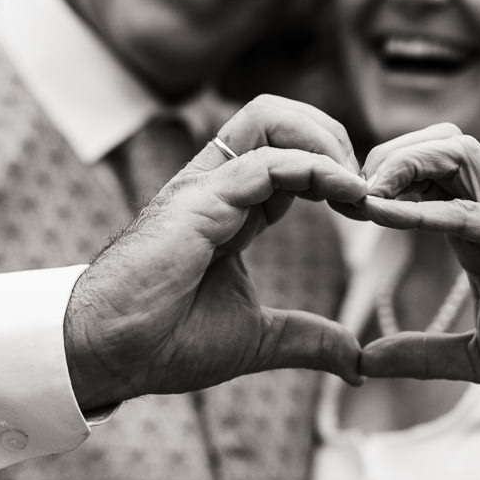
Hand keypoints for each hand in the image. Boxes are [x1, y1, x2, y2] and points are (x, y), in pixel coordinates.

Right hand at [65, 96, 368, 408]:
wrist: (109, 354)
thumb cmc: (162, 342)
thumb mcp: (258, 340)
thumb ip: (308, 339)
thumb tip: (356, 362)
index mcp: (230, 209)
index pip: (289, 158)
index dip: (335, 173)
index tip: (370, 212)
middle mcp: (216, 186)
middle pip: (278, 117)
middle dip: (333, 136)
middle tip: (365, 190)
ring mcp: (205, 188)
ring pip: (270, 117)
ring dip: (326, 140)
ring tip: (357, 187)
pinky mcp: (198, 201)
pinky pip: (266, 161)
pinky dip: (317, 168)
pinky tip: (348, 196)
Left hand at [355, 126, 479, 417]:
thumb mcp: (473, 356)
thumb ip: (421, 354)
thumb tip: (366, 360)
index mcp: (478, 231)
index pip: (426, 175)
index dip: (380, 180)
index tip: (340, 206)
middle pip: (439, 144)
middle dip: (387, 157)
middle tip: (347, 193)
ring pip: (459, 152)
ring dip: (406, 165)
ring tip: (366, 196)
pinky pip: (473, 211)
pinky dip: (425, 209)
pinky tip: (385, 216)